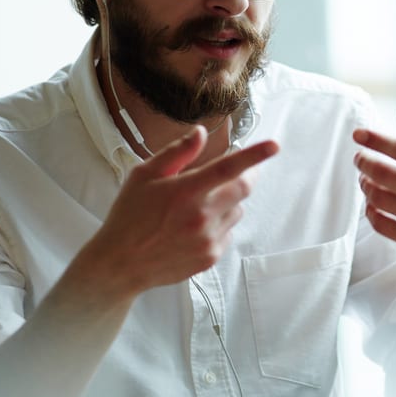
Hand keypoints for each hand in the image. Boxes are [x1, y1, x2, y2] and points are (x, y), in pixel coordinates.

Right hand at [82, 126, 278, 296]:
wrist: (121, 264)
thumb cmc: (129, 216)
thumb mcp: (144, 176)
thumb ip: (177, 153)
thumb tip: (200, 133)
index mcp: (186, 191)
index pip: (228, 168)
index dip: (254, 155)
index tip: (274, 146)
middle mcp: (202, 216)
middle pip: (243, 189)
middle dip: (247, 175)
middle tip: (239, 170)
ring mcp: (208, 239)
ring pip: (237, 210)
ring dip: (228, 201)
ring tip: (199, 205)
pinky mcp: (211, 256)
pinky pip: (228, 231)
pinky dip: (219, 224)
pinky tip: (194, 227)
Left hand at [353, 107, 395, 276]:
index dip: (375, 139)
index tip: (358, 134)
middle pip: (382, 173)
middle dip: (364, 161)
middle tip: (360, 157)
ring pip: (376, 198)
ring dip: (365, 184)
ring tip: (367, 178)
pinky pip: (379, 223)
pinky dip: (370, 210)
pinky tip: (374, 202)